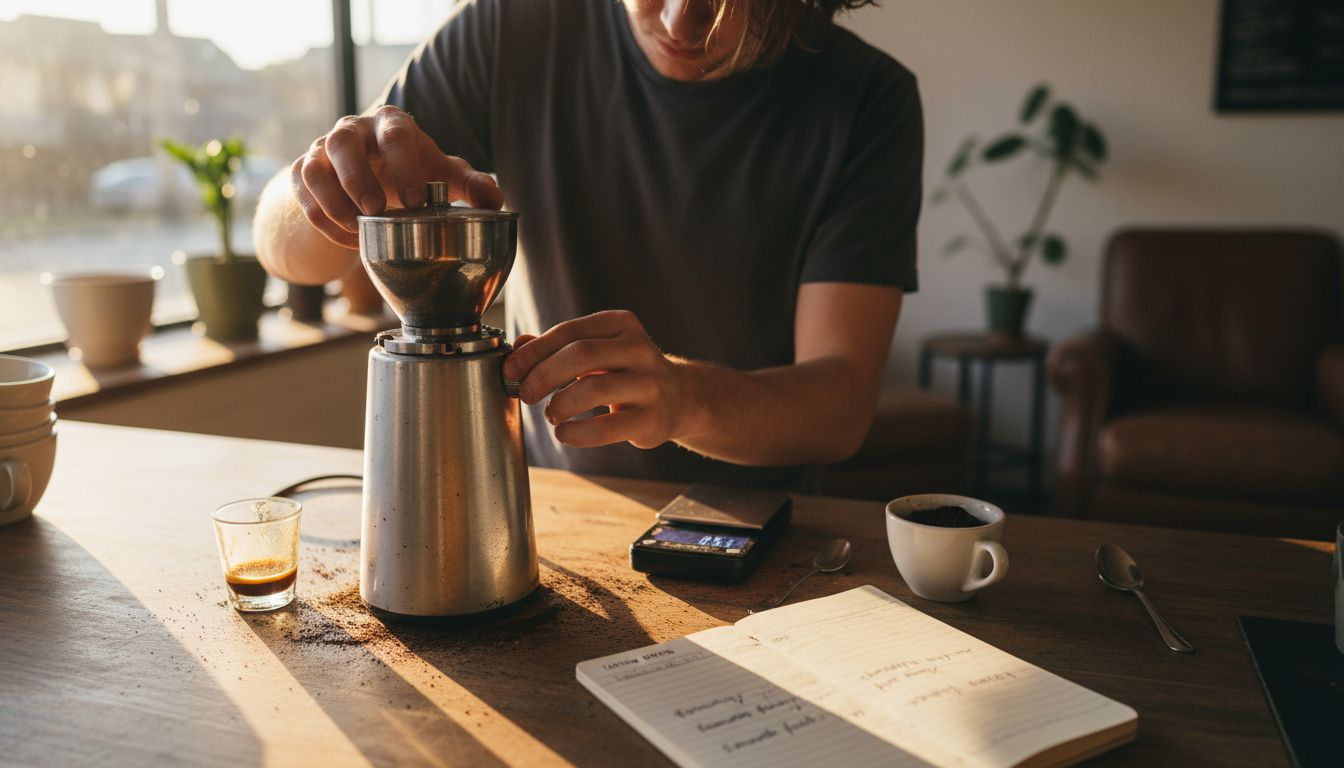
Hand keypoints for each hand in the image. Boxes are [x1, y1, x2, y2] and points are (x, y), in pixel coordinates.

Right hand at [291, 105, 502, 247]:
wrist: (369, 178)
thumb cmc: (412, 171)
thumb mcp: (443, 175)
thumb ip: (471, 185)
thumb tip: (494, 201)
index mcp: (392, 124)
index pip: (395, 134)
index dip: (403, 166)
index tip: (415, 201)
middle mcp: (353, 130)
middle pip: (343, 142)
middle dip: (358, 179)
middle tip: (377, 212)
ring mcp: (322, 149)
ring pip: (314, 168)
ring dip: (334, 203)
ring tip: (359, 231)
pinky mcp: (303, 173)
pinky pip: (303, 194)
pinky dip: (323, 220)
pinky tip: (349, 240)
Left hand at [503, 311, 691, 449]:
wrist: (680, 398)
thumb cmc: (627, 372)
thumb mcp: (596, 351)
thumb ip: (557, 347)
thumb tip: (517, 347)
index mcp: (621, 324)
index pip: (569, 331)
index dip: (535, 351)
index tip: (511, 370)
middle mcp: (639, 348)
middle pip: (581, 354)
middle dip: (543, 375)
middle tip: (524, 394)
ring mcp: (649, 383)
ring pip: (594, 388)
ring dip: (560, 404)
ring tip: (551, 415)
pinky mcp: (652, 418)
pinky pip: (609, 426)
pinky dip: (579, 432)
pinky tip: (563, 433)